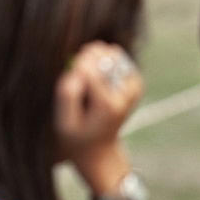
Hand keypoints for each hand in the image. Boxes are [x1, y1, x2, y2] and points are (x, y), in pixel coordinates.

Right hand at [54, 41, 142, 186]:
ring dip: (94, 62)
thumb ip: (67, 94)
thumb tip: (78, 66)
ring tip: (88, 85)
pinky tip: (97, 82)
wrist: (99, 147)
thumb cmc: (77, 134)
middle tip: (79, 86)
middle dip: (84, 63)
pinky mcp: (135, 79)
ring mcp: (134, 85)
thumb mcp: (64, 122)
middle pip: (101, 55)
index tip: (69, 86)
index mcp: (109, 104)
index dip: (72, 70)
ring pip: (109, 52)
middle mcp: (127, 92)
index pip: (87, 67)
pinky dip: (102, 63)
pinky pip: (115, 56)